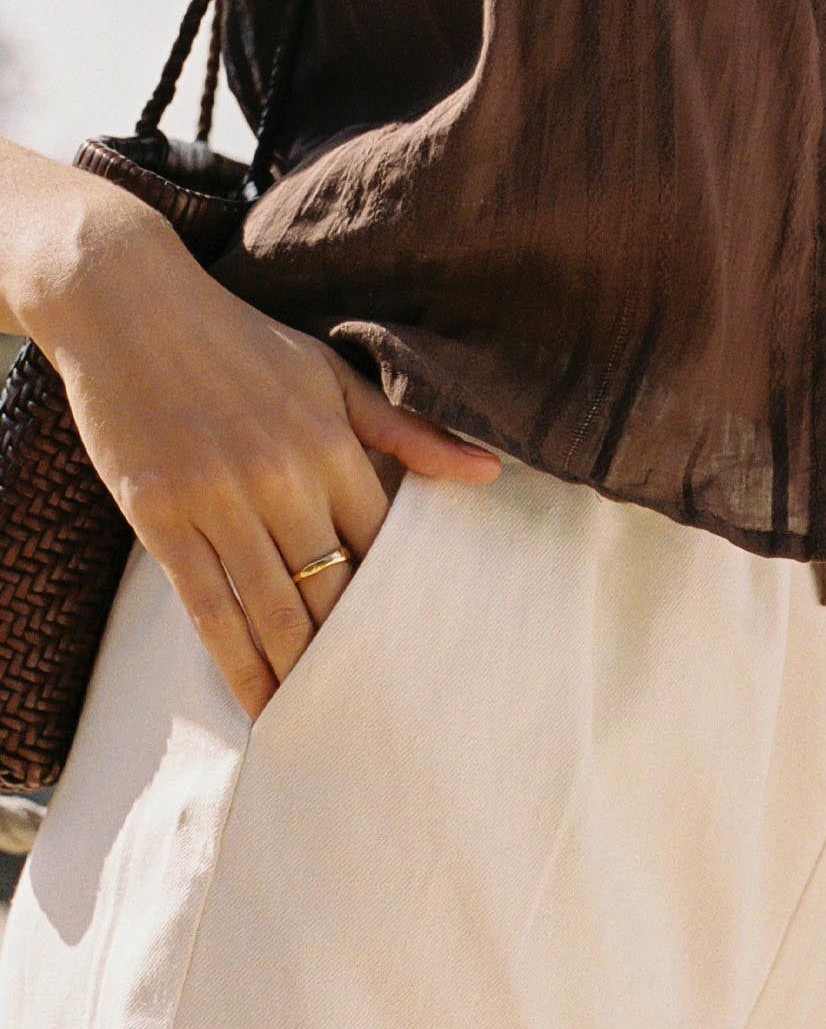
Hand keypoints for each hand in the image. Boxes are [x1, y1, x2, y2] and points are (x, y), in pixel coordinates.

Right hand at [30, 217, 501, 721]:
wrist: (131, 307)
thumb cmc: (242, 343)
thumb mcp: (331, 373)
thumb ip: (407, 430)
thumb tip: (490, 472)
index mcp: (331, 441)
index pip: (383, 540)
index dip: (403, 598)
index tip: (427, 646)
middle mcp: (281, 476)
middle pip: (332, 587)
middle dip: (361, 650)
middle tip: (392, 707)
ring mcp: (217, 501)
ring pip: (272, 611)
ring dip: (303, 673)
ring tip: (335, 721)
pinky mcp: (162, 518)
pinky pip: (207, 609)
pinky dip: (237, 665)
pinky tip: (262, 703)